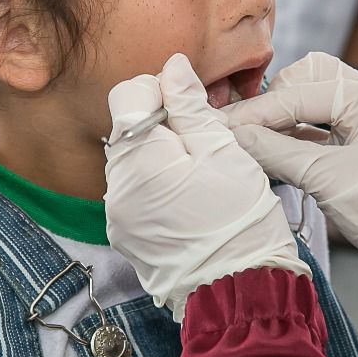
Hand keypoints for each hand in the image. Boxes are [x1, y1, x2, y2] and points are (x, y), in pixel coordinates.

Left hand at [103, 53, 309, 322]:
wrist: (240, 290)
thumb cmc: (241, 221)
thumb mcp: (223, 151)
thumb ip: (191, 105)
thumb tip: (173, 66)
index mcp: (137, 159)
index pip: (128, 94)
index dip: (164, 91)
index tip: (196, 109)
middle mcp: (116, 186)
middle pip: (131, 128)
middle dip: (166, 126)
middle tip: (208, 145)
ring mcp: (119, 214)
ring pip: (136, 160)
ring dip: (164, 156)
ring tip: (203, 176)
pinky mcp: (128, 234)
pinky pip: (138, 191)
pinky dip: (161, 185)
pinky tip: (192, 199)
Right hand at [226, 52, 357, 288]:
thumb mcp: (328, 179)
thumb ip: (278, 152)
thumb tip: (236, 135)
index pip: (302, 91)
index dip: (259, 110)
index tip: (224, 125)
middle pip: (309, 84)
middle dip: (273, 102)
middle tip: (240, 125)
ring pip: (313, 110)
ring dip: (281, 123)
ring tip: (247, 140)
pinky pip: (319, 137)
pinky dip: (293, 143)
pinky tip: (268, 155)